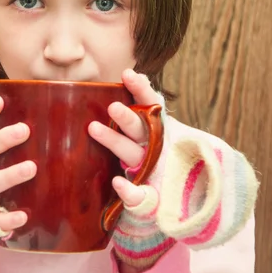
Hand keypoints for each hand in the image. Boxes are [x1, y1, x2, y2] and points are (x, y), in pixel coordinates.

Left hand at [88, 68, 160, 207]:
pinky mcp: (149, 197)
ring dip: (114, 141)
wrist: (179, 199)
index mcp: (158, 129)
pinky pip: (140, 196)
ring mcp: (151, 169)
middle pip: (139, 128)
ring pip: (132, 153)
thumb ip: (143, 105)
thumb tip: (134, 76)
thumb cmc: (157, 158)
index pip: (151, 104)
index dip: (141, 89)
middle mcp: (155, 146)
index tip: (128, 73)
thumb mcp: (153, 133)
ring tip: (92, 128)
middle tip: (112, 106)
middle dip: (126, 117)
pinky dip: (130, 191)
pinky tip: (117, 184)